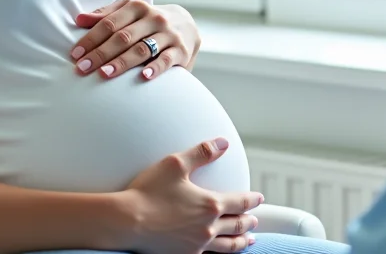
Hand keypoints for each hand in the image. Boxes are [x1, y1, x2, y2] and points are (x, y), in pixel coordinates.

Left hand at [72, 0, 201, 80]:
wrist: (187, 25)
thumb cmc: (148, 21)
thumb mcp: (130, 12)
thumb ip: (106, 15)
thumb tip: (79, 19)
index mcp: (137, 7)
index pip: (109, 23)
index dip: (91, 39)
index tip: (75, 54)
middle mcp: (154, 18)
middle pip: (123, 37)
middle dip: (101, 53)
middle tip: (83, 68)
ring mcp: (168, 34)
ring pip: (142, 49)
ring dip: (122, 62)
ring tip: (104, 74)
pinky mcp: (181, 51)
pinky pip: (166, 60)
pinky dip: (155, 68)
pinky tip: (143, 77)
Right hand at [117, 137, 263, 253]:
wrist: (127, 222)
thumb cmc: (148, 191)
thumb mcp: (175, 164)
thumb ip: (202, 152)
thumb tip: (223, 143)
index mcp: (210, 205)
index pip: (240, 202)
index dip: (252, 200)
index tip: (259, 198)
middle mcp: (207, 228)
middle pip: (236, 225)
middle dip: (248, 222)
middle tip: (255, 220)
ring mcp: (196, 245)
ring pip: (227, 246)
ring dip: (240, 242)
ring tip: (248, 241)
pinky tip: (219, 253)